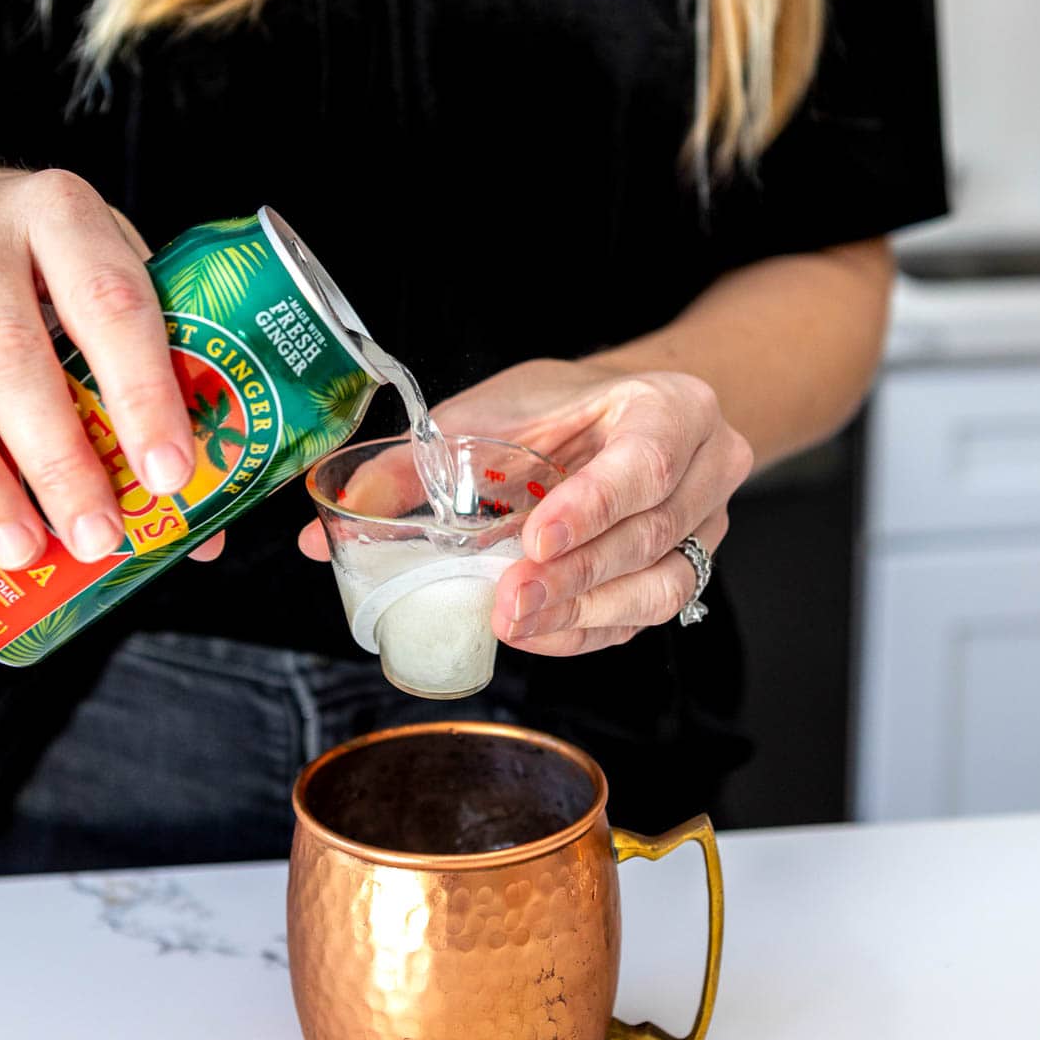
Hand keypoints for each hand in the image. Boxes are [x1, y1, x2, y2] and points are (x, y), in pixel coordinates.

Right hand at [0, 168, 222, 569]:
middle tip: (94, 534)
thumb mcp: (107, 275)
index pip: (111, 303)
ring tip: (20, 547)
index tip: (168, 473)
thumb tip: (201, 522)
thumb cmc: (45, 259)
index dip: (142, 393)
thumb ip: (157, 372)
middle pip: (13, 354)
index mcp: (61, 212)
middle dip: (57, 458)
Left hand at [434, 360, 752, 656]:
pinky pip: (644, 617)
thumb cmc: (562, 407)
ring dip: (582, 612)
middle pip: (651, 533)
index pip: (646, 461)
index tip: (536, 540)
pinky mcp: (687, 570)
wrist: (617, 413)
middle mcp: (708, 466)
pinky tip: (538, 633)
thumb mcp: (493, 412)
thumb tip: (331, 526)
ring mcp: (707, 525)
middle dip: (574, 575)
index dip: (592, 506)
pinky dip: (587, 630)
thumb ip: (418, 464)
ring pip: (660, 587)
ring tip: (515, 624)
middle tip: (508, 601)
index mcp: (673, 406)